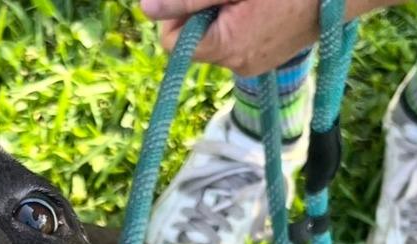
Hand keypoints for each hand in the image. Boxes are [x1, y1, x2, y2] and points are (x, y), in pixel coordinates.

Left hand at [140, 0, 320, 77]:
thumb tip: (146, 8)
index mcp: (226, 47)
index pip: (170, 39)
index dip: (176, 10)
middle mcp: (239, 65)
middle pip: (194, 38)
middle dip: (202, 8)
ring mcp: (257, 62)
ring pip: (218, 35)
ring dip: (224, 8)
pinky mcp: (270, 53)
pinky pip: (241, 35)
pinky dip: (243, 15)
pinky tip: (265, 1)